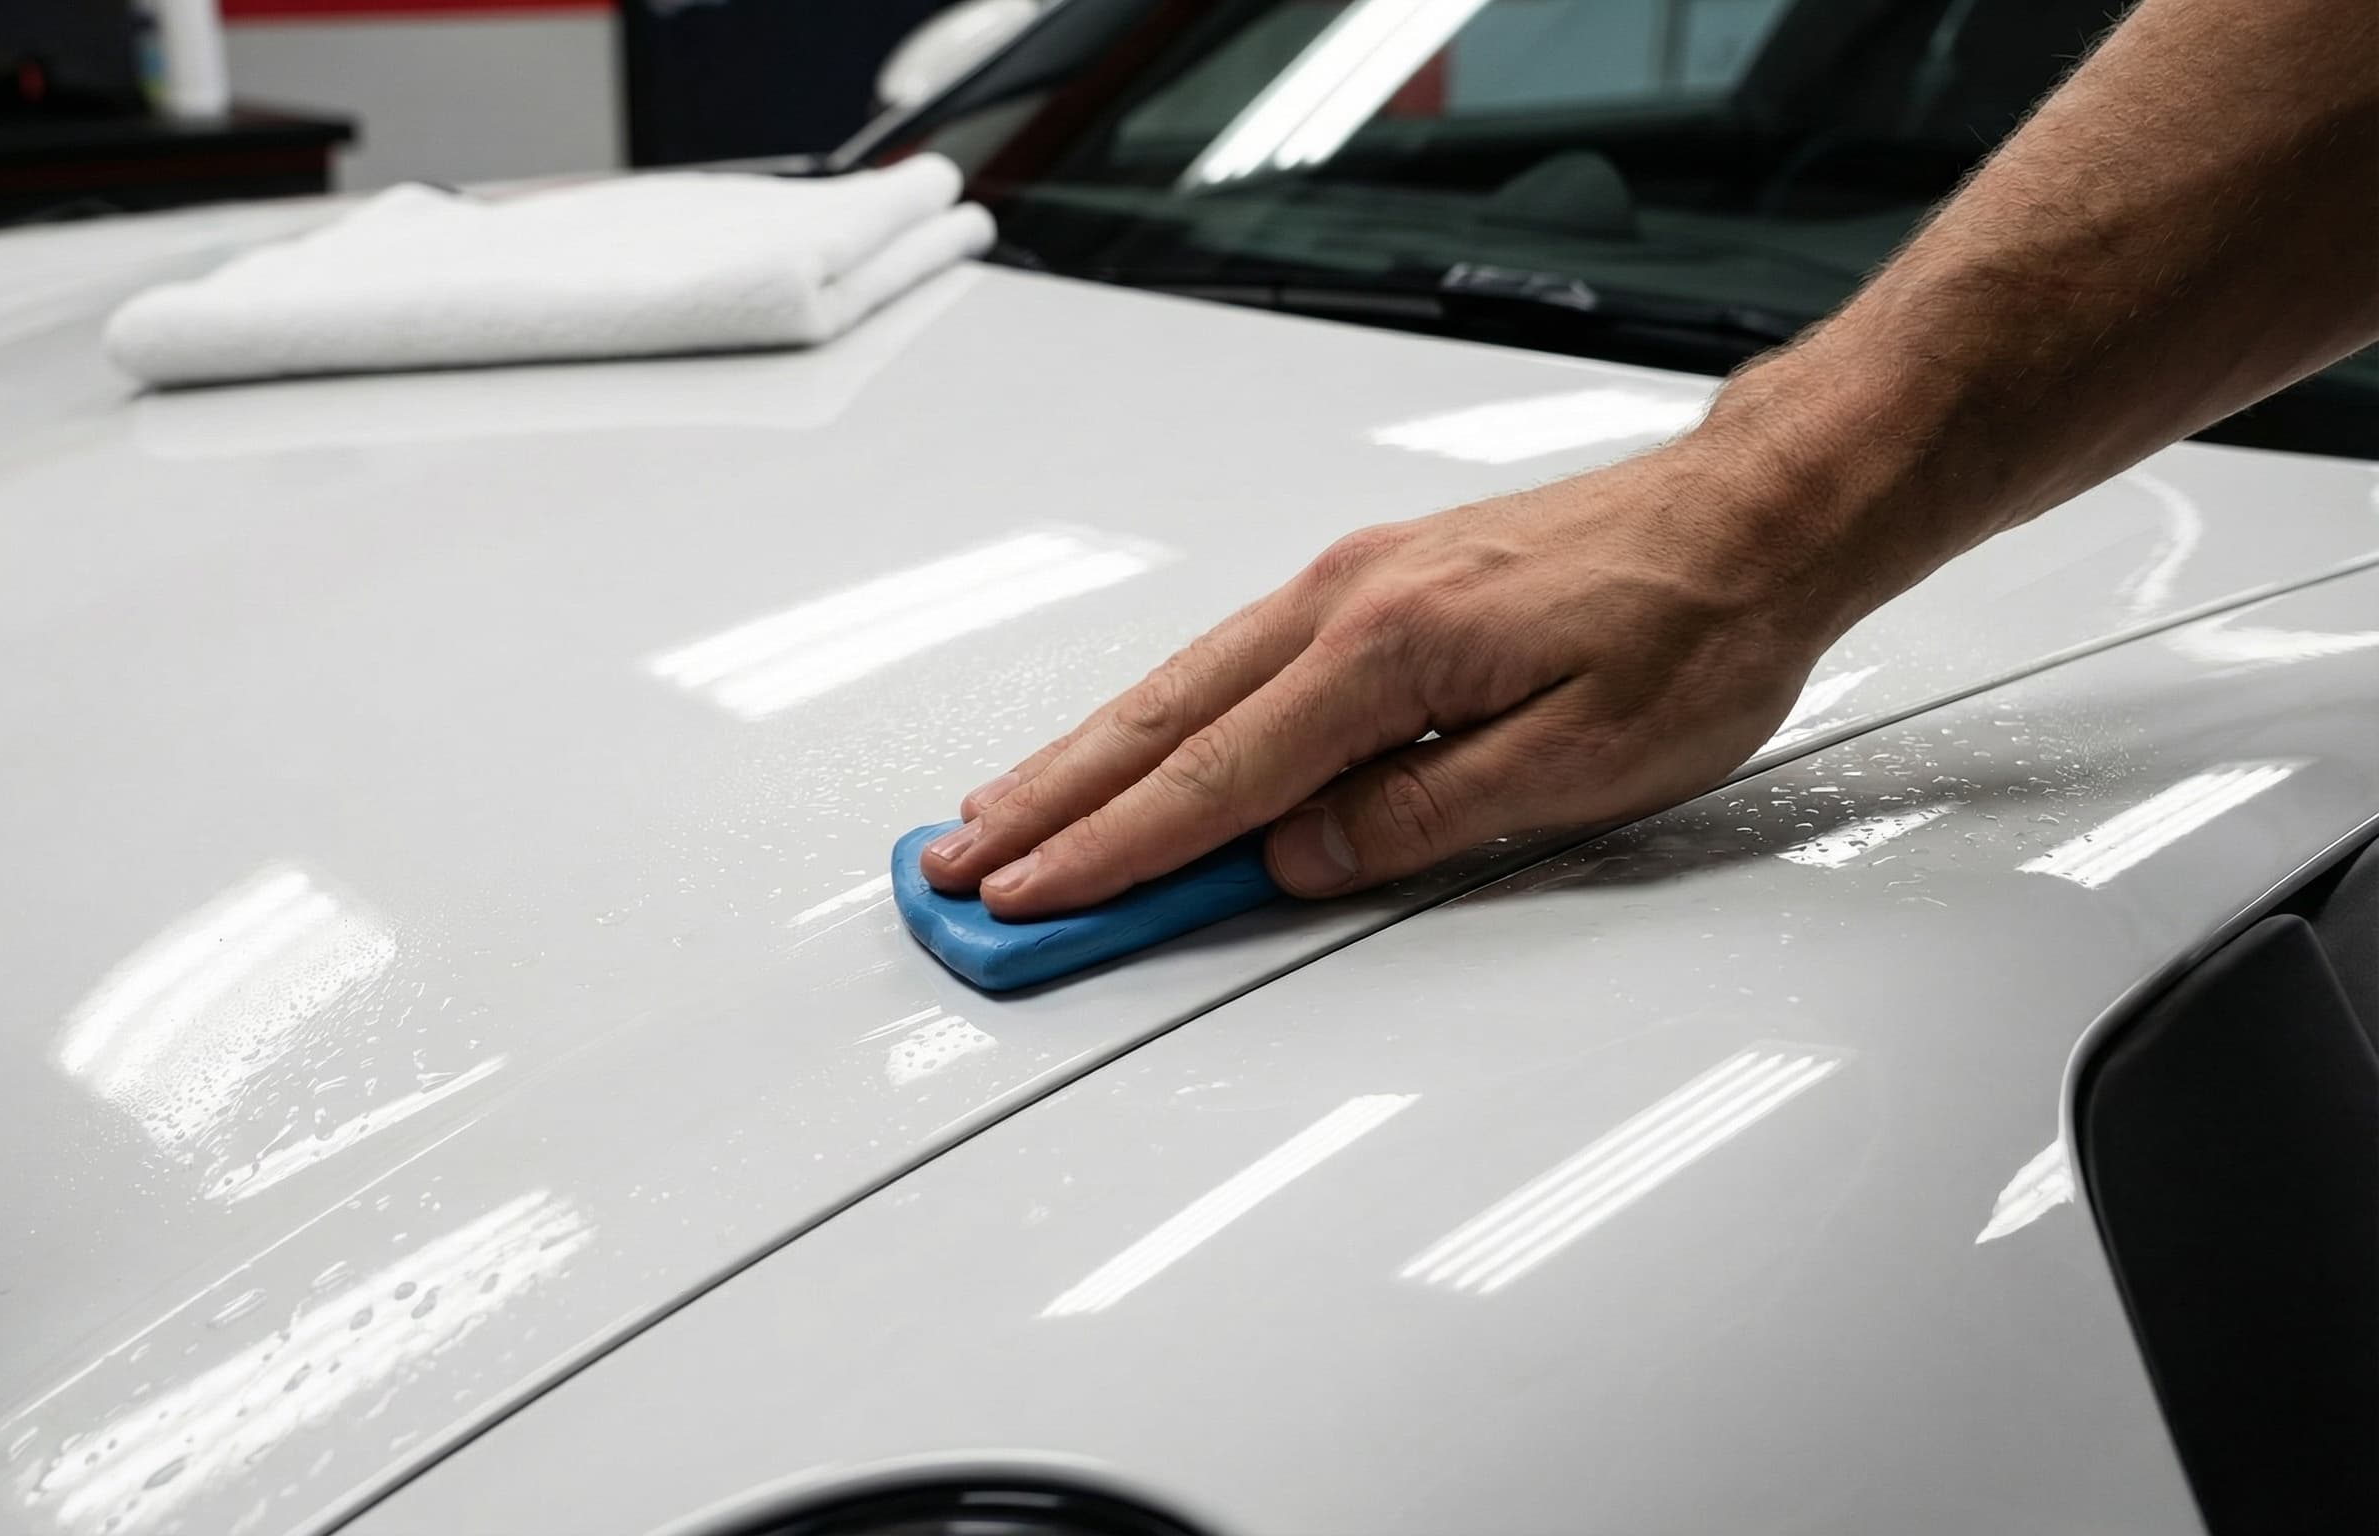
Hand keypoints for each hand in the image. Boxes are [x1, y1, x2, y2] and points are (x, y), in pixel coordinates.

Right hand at [920, 442, 1882, 917]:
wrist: (1759, 512)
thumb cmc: (1696, 627)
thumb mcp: (1582, 763)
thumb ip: (1422, 816)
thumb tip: (1299, 856)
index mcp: (1388, 651)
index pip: (1218, 781)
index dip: (1113, 854)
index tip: (1030, 901)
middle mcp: (1343, 601)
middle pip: (1159, 722)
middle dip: (1049, 803)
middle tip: (957, 865)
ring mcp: (1347, 581)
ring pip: (1179, 685)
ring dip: (1082, 755)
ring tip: (1003, 813)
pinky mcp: (1368, 583)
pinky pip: (1227, 660)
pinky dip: (1154, 713)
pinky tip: (1125, 742)